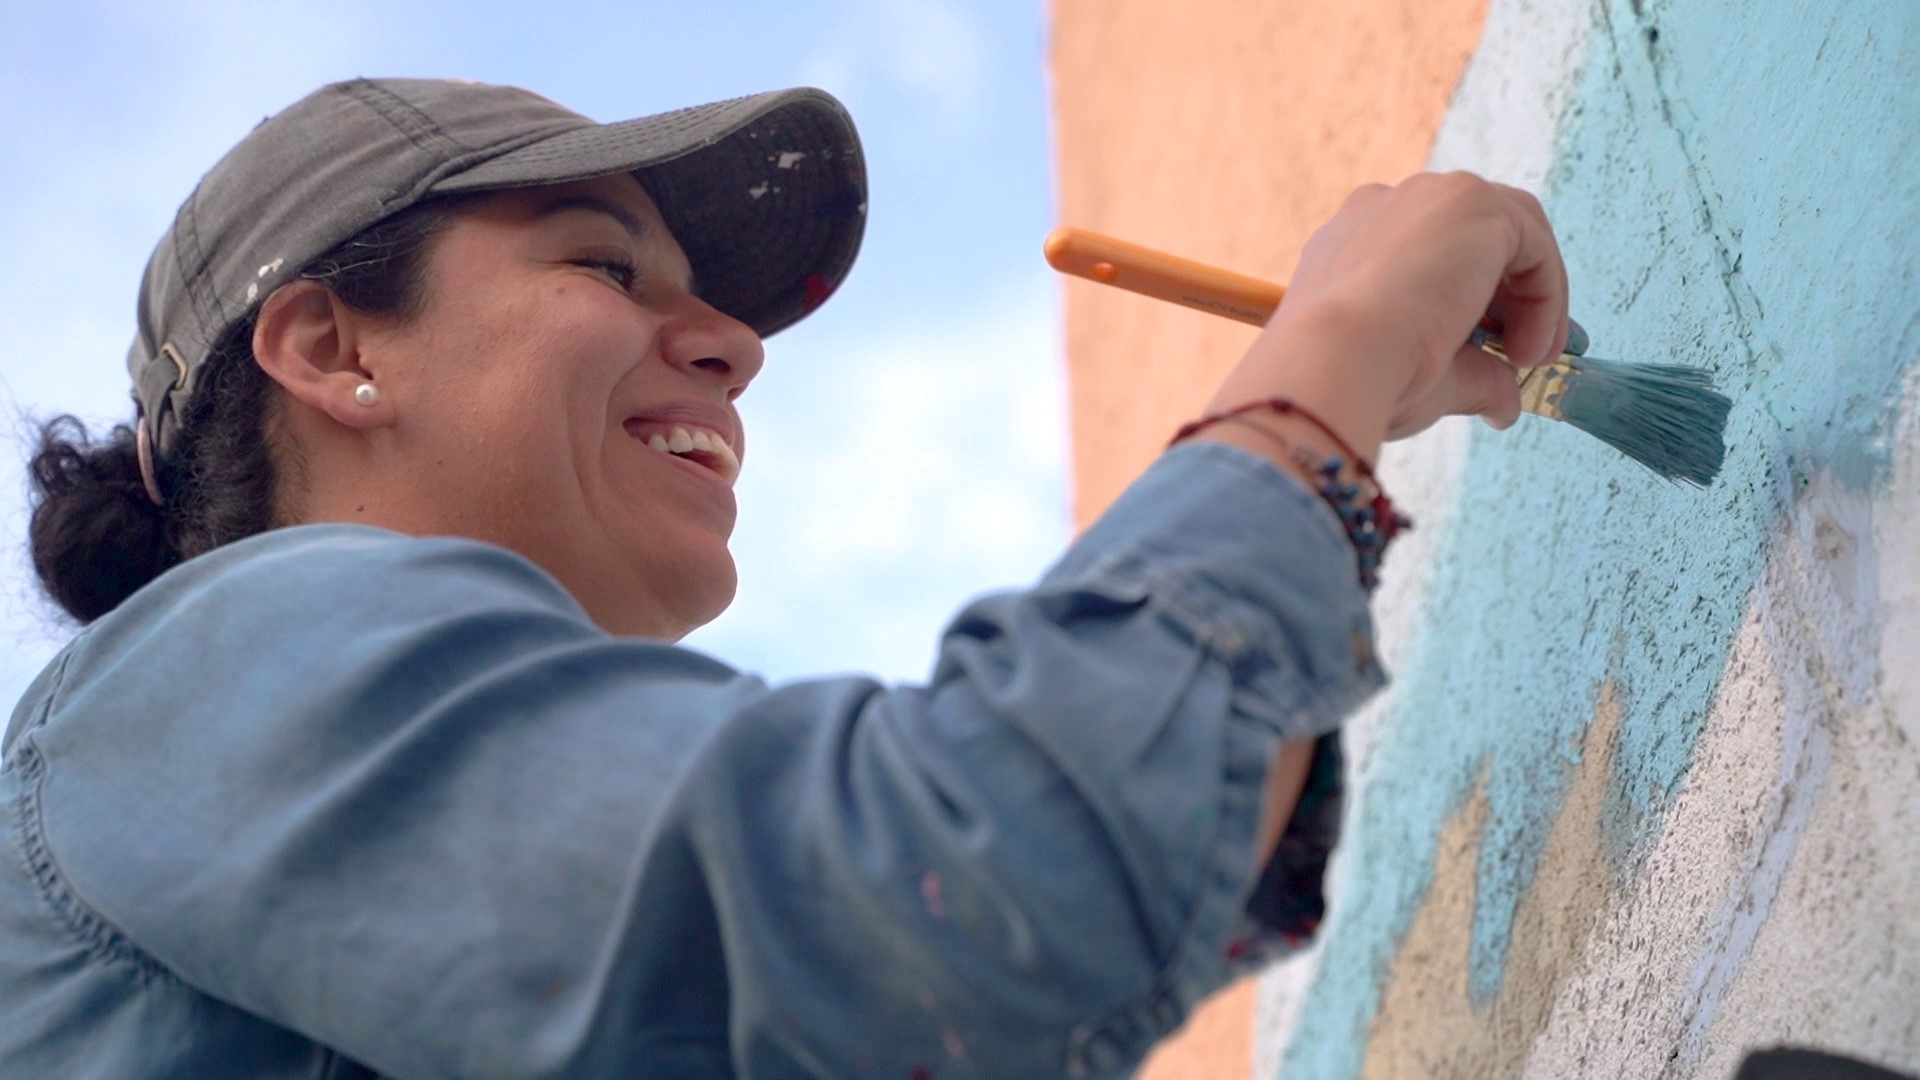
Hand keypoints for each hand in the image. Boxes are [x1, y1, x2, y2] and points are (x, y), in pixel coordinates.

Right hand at [1199, 173, 1570, 463]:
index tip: (1491, 354)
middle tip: (1520, 354)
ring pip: (1508, 233)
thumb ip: (1472, 376)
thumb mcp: (1424, 375)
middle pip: (1472, 237)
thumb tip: (1506, 404)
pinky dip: (1546, 297)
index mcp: (1352, 242)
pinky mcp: (1470, 200)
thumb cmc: (1361, 376)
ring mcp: (1427, 196)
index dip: (1471, 304)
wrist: (1332, 362)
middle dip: (1506, 296)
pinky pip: (1532, 245)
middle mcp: (1385, 206)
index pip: (1428, 257)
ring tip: (1529, 359)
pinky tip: (1528, 352)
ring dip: (1532, 296)